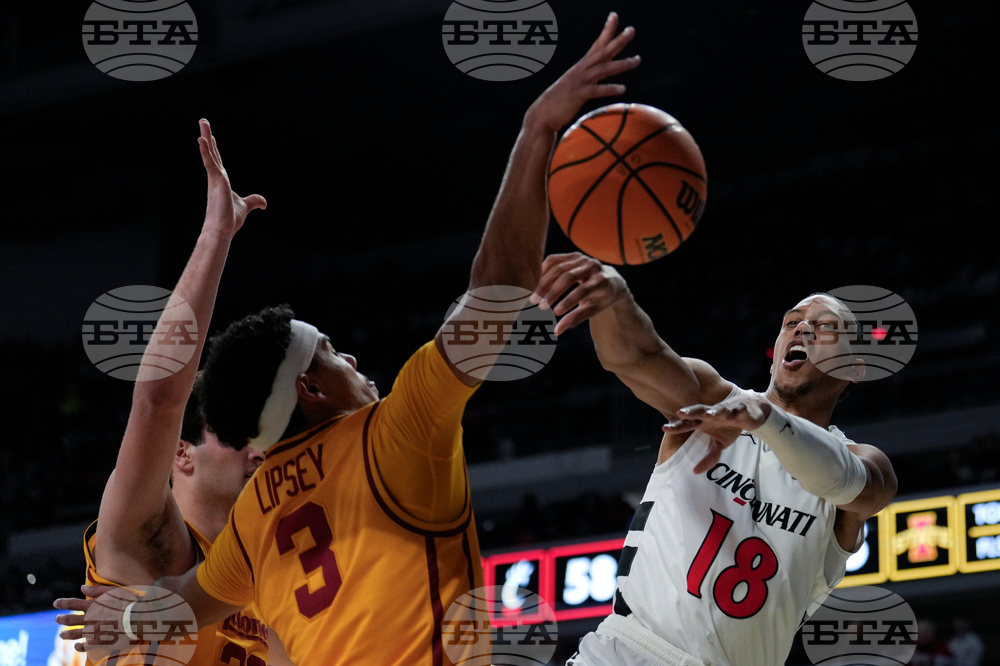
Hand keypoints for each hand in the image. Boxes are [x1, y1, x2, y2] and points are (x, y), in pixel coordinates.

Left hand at [53, 584, 138, 653]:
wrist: (136, 618)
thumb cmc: (126, 602)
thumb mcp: (112, 591)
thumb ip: (96, 590)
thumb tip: (82, 588)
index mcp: (92, 606)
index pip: (72, 604)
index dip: (63, 603)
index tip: (55, 603)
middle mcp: (89, 619)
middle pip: (70, 620)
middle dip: (62, 619)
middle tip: (57, 619)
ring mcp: (93, 631)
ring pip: (74, 634)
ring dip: (66, 634)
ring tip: (61, 635)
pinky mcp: (99, 641)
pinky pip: (86, 646)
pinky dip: (80, 647)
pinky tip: (77, 646)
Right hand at [198, 119, 265, 237]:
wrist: (222, 230)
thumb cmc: (229, 219)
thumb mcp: (245, 206)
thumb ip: (254, 201)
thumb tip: (264, 203)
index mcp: (221, 181)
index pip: (217, 160)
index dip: (213, 148)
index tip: (210, 136)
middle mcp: (216, 177)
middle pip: (212, 153)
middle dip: (208, 136)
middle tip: (203, 121)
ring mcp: (215, 179)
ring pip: (210, 154)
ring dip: (206, 138)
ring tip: (203, 123)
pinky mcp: (217, 182)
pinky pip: (210, 163)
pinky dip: (206, 152)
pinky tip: (203, 141)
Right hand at [524, 12, 639, 133]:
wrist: (543, 114)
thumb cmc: (560, 101)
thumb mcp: (576, 85)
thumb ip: (590, 77)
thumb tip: (603, 73)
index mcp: (581, 67)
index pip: (596, 45)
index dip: (606, 31)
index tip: (614, 16)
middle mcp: (580, 70)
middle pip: (602, 52)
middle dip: (617, 41)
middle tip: (632, 30)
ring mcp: (578, 81)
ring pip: (603, 69)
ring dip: (621, 64)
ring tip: (637, 60)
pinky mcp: (577, 95)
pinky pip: (596, 90)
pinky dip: (609, 89)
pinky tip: (622, 89)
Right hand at [530, 252, 628, 334]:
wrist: (609, 280)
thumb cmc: (599, 299)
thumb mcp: (592, 310)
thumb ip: (575, 319)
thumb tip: (556, 331)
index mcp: (602, 280)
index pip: (583, 290)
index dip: (568, 301)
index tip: (555, 313)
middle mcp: (593, 266)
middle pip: (568, 277)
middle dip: (553, 292)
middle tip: (540, 306)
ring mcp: (582, 258)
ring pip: (558, 268)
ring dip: (543, 284)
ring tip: (534, 299)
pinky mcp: (572, 255)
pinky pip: (553, 260)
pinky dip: (542, 272)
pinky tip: (536, 285)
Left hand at [662, 393, 772, 473]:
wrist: (752, 412)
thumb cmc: (731, 426)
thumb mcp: (720, 444)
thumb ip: (709, 457)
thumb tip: (695, 472)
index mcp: (703, 422)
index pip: (688, 424)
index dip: (677, 426)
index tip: (664, 428)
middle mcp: (711, 414)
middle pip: (698, 412)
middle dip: (690, 413)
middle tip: (680, 413)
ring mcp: (725, 410)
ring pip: (717, 409)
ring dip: (712, 411)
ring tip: (707, 415)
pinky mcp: (740, 409)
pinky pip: (736, 411)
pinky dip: (733, 413)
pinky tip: (730, 416)